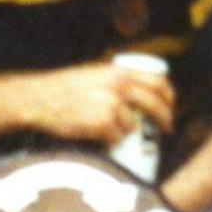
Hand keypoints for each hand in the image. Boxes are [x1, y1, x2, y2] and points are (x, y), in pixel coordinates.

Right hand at [21, 62, 175, 144]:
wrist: (40, 98)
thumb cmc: (64, 88)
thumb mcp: (94, 74)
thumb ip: (115, 79)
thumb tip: (137, 92)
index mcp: (118, 71)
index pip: (157, 80)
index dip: (168, 94)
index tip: (171, 104)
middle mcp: (118, 86)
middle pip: (154, 103)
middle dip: (164, 118)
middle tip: (167, 128)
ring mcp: (111, 105)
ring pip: (132, 124)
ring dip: (126, 131)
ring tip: (111, 130)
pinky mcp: (102, 123)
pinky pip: (116, 137)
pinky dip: (111, 140)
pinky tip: (99, 135)